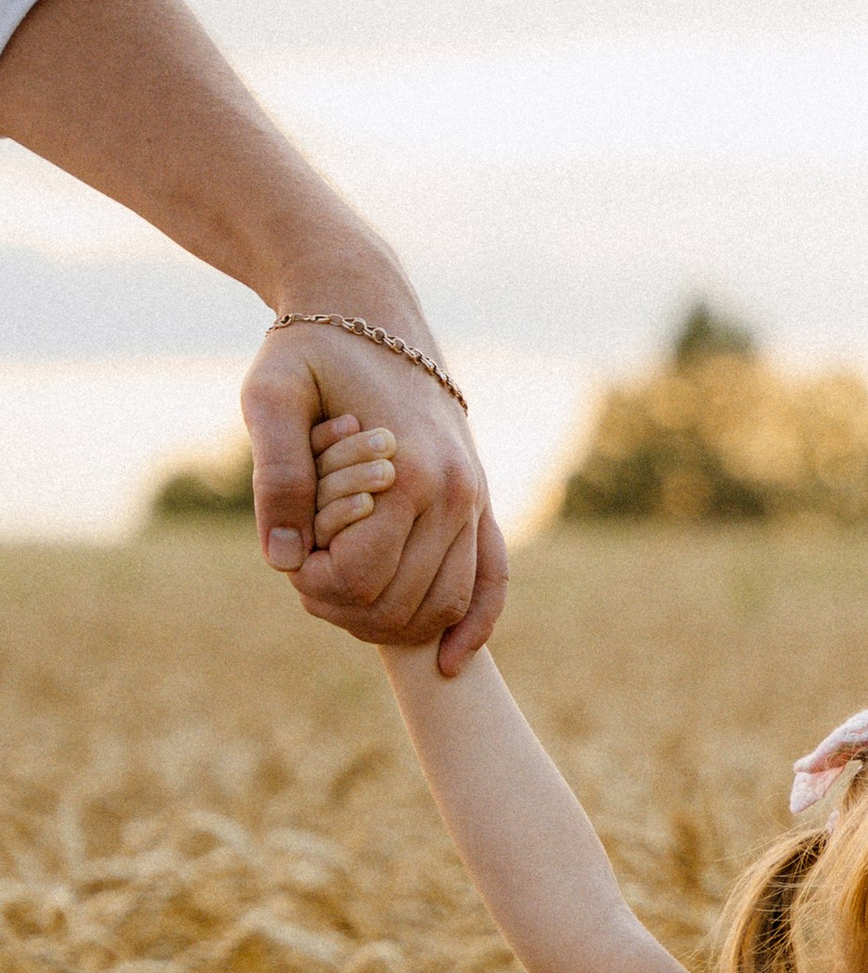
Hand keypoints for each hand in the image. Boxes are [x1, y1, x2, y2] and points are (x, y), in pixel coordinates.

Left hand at [245, 318, 506, 671]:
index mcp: (410, 471)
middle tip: (308, 578)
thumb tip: (283, 560)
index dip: (316, 588)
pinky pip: (492, 580)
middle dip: (346, 609)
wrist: (371, 310)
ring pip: (444, 604)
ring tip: (344, 596)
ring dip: (392, 623)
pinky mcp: (482, 503)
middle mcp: (455, 494)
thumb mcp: (271, 397)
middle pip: (403, 603)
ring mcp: (476, 500)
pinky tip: (450, 662)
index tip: (288, 561)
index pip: (363, 578)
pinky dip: (474, 626)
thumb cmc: (311, 352)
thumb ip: (276, 477)